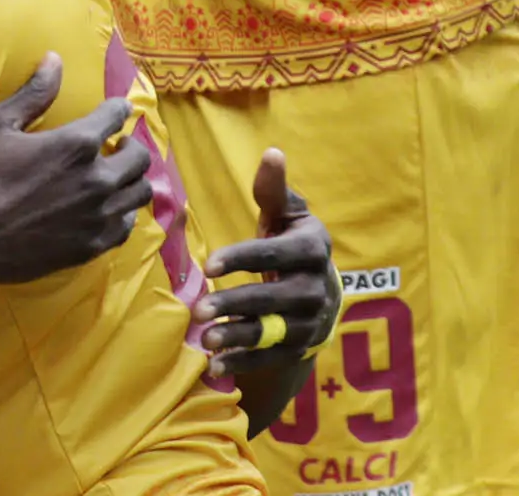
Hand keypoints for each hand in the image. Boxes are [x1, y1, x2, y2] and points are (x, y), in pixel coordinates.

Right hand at [0, 53, 153, 285]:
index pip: (117, 115)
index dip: (118, 109)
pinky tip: (108, 208)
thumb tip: (56, 59)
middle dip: (130, 144)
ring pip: (140, 192)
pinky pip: (126, 226)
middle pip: (139, 156)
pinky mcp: (92, 245)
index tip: (116, 110)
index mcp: (77, 143)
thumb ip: (34, 93)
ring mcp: (98, 215)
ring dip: (132, 178)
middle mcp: (97, 178)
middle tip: (117, 144)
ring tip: (116, 175)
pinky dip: (123, 212)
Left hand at [195, 148, 340, 378]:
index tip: (208, 266)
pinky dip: (245, 363)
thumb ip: (274, 189)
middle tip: (198, 310)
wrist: (319, 289)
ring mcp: (312, 320)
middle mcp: (318, 286)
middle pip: (276, 298)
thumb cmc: (291, 242)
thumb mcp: (287, 214)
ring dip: (240, 339)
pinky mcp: (302, 345)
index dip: (243, 258)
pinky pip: (273, 357)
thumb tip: (272, 153)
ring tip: (205, 342)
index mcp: (313, 248)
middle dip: (237, 304)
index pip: (277, 253)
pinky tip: (215, 365)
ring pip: (275, 332)